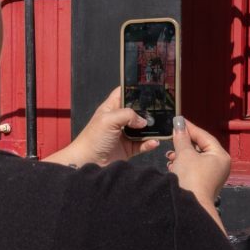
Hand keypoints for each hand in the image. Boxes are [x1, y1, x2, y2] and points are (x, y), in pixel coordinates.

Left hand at [44, 88, 158, 166]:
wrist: (88, 163)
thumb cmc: (93, 138)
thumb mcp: (109, 120)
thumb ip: (128, 115)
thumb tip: (143, 121)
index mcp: (111, 109)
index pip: (123, 93)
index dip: (134, 89)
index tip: (148, 87)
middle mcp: (118, 120)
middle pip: (137, 111)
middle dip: (148, 111)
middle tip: (161, 109)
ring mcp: (124, 135)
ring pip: (142, 129)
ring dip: (151, 129)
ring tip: (160, 127)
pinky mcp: (128, 148)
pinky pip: (142, 144)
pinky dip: (149, 143)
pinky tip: (154, 142)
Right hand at [165, 116, 229, 208]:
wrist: (189, 207)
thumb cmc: (191, 177)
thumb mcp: (184, 154)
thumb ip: (181, 138)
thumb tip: (178, 124)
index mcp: (220, 156)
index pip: (204, 136)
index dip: (190, 128)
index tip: (177, 121)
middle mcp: (219, 166)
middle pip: (200, 148)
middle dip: (184, 144)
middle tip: (172, 137)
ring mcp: (211, 176)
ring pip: (195, 159)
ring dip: (181, 155)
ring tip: (170, 155)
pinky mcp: (202, 184)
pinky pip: (192, 169)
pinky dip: (182, 165)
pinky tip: (172, 166)